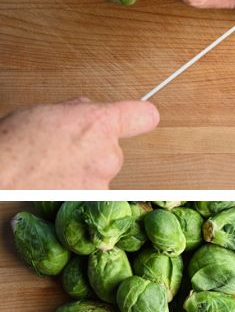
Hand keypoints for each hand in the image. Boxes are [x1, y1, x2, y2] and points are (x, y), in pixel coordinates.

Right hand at [0, 98, 159, 188]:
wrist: (0, 176)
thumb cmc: (15, 144)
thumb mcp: (47, 112)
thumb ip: (78, 112)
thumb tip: (88, 111)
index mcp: (99, 123)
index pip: (143, 116)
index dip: (139, 117)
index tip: (138, 118)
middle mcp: (108, 152)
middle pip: (114, 149)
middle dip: (94, 149)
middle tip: (65, 149)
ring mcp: (103, 179)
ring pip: (102, 172)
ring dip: (85, 170)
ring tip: (53, 167)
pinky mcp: (93, 200)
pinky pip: (92, 189)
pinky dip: (78, 187)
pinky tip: (55, 181)